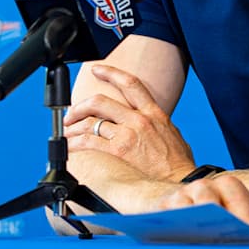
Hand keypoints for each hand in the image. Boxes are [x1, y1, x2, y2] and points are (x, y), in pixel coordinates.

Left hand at [64, 64, 196, 181]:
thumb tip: (148, 120)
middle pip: (100, 102)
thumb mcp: (171, 132)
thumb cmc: (178, 161)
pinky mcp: (120, 150)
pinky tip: (71, 146)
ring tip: (67, 132)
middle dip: (79, 106)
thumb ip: (156, 123)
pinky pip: (90, 141)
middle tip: (71, 112)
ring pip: (91, 121)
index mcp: (153, 112)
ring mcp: (129, 134)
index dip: (111, 73)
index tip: (97, 69)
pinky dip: (76, 143)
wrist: (181, 179)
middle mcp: (139, 119)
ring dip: (74, 126)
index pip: (130, 83)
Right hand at [155, 173, 248, 241]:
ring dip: (195, 232)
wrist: (179, 204)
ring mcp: (178, 198)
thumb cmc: (222, 212)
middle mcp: (202, 187)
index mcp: (227, 185)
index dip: (244, 215)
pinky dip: (174, 238)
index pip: (236, 195)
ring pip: (187, 213)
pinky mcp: (159, 213)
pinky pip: (166, 224)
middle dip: (220, 224)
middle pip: (210, 204)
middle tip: (230, 245)